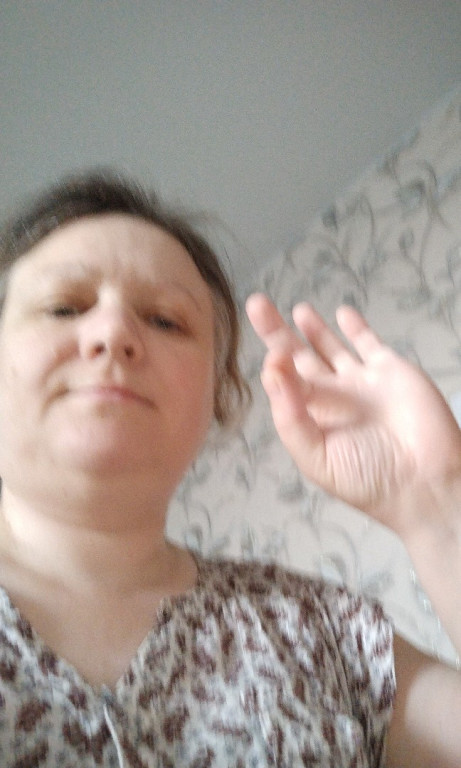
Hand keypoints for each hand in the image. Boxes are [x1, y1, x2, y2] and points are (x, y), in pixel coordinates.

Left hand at [246, 293, 460, 532]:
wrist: (424, 481)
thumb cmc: (366, 478)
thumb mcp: (315, 457)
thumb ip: (290, 416)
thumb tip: (271, 371)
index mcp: (312, 418)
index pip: (284, 383)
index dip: (274, 364)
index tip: (271, 351)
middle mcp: (333, 397)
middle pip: (298, 357)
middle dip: (277, 333)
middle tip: (257, 305)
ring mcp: (361, 382)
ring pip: (330, 346)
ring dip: (313, 328)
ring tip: (296, 309)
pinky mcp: (390, 370)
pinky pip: (368, 343)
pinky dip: (355, 327)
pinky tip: (342, 312)